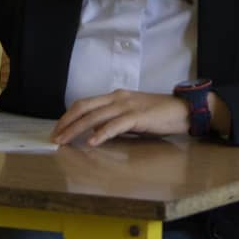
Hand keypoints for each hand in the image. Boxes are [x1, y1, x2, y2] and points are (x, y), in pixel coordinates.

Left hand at [53, 89, 209, 146]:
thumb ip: (113, 120)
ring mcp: (128, 106)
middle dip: (66, 122)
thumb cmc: (159, 115)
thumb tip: (94, 131)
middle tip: (54, 137)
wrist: (184, 110)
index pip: (85, 103)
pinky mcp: (138, 116)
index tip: (58, 130)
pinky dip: (101, 133)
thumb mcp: (131, 115)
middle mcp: (118, 98)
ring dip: (76, 129)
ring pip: (95, 116)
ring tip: (64, 141)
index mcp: (116, 96)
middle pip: (85, 107)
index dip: (68, 116)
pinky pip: (115, 125)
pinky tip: (92, 142)